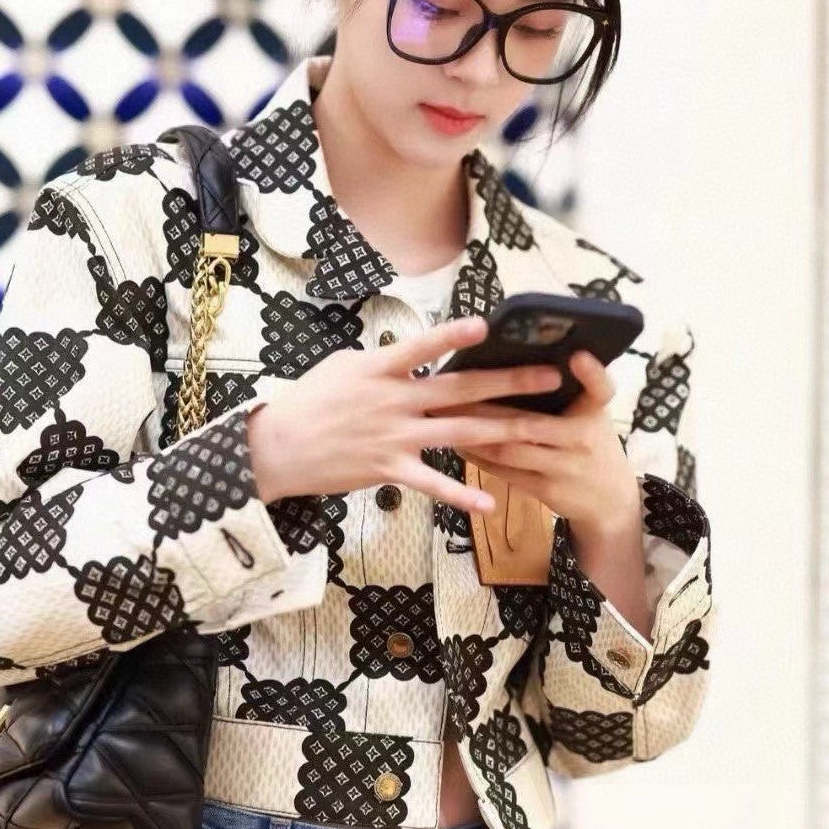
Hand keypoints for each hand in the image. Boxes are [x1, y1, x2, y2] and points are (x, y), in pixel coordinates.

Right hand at [245, 316, 563, 516]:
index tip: (487, 326)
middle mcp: (393, 401)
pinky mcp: (390, 469)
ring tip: (541, 427)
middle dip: (509, 382)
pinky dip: (462, 494)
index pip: (422, 347)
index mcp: (379, 369)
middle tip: (550, 377)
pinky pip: (433, 484)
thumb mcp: (343, 366)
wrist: (278, 448)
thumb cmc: (309, 400)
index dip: (453, 336)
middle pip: (460, 389)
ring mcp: (394, 437)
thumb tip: (410, 351)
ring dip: (504, 429)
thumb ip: (383, 359)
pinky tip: (490, 503)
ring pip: (459, 432)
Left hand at [443, 349, 640, 539]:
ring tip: (443, 415)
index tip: (576, 355)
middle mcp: (583, 438)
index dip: (591, 372)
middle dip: (484, 407)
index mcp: (595, 411)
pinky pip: (505, 472)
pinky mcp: (546, 489)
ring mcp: (564, 467)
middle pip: (529, 421)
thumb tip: (521, 359)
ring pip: (509, 449)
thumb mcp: (591, 414)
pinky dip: (479, 457)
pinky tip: (457, 442)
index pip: (601, 388)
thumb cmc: (591, 443)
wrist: (610, 500)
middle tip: (450, 388)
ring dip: (472, 433)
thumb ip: (570, 390)